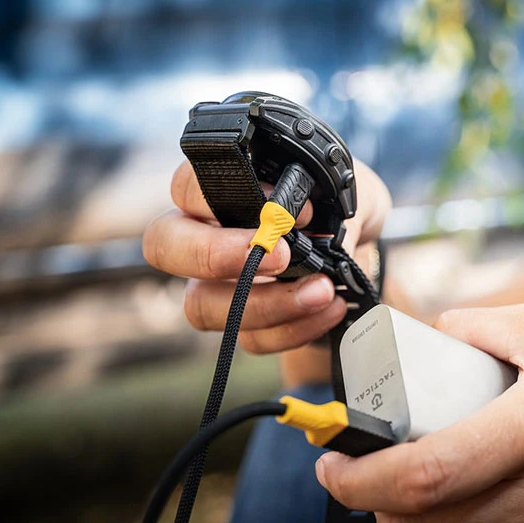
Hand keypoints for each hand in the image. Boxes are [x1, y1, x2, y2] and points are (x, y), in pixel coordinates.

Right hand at [142, 159, 391, 353]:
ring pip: (202, 305)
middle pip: (163, 246)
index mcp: (218, 188)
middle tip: (280, 256)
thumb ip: (329, 196)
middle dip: (214, 255)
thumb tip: (318, 231)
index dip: (221, 198)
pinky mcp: (243, 323)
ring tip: (322, 291)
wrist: (360, 246)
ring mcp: (216, 284)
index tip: (286, 211)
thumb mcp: (344, 184)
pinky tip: (329, 308)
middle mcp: (203, 234)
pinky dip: (293, 327)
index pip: (186, 187)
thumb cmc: (336, 205)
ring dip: (265, 304)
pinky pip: (250, 338)